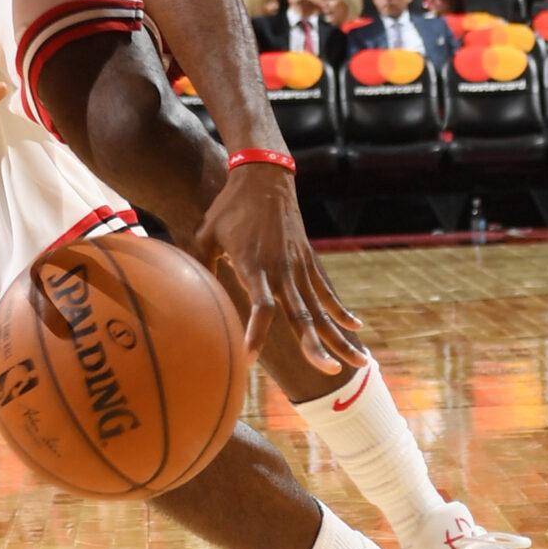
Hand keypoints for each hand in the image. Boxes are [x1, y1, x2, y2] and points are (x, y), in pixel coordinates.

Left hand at [197, 159, 367, 373]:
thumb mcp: (205, 235)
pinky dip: (341, 310)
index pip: (261, 306)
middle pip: (301, 315)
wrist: (264, 176)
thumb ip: (199, 265)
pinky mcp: (308, 260)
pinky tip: (357, 328)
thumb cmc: (229, 208)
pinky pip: (327, 290)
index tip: (248, 358)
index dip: (256, 332)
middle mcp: (282, 269)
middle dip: (314, 346)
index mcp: (255, 265)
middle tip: (327, 372)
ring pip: (321, 309)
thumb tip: (186, 294)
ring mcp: (299, 266)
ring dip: (340, 336)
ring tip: (361, 362)